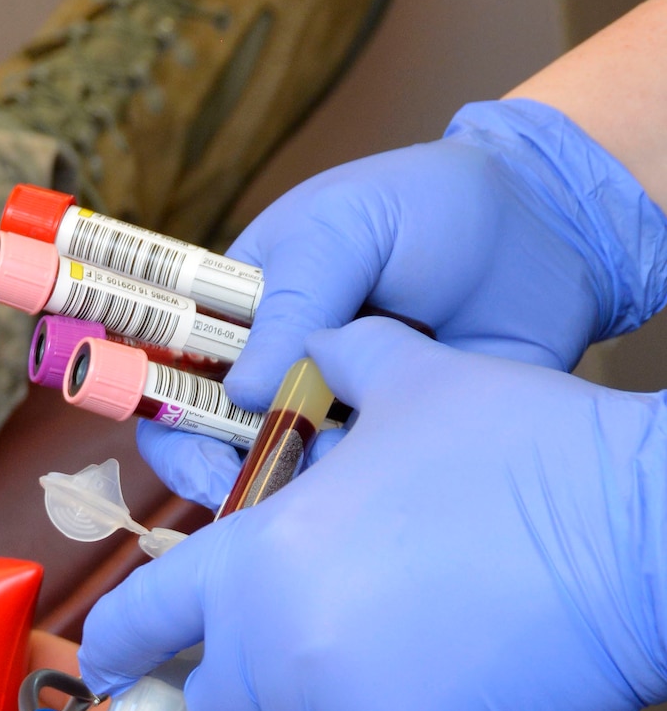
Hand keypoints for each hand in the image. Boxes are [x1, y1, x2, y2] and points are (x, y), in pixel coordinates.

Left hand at [79, 318, 666, 710]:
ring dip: (314, 708)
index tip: (106, 663)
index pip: (142, 622)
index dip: (116, 644)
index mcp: (257, 563)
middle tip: (301, 630)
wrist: (639, 541)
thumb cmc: (525, 451)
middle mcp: (280, 658)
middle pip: (220, 700)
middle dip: (245, 670)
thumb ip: (335, 368)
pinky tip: (440, 682)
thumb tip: (312, 352)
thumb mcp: (413, 383)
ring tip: (382, 649)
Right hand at [136, 98, 666, 509]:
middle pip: (209, 444)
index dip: (161, 414)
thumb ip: (293, 298)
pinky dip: (352, 504)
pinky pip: (350, 499)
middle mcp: (276, 370)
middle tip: (247, 492)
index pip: (167, 371)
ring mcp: (332, 418)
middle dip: (217, 474)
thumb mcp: (346, 225)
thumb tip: (240, 394)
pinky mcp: (389, 455)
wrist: (549, 237)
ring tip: (333, 469)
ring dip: (288, 490)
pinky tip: (381, 483)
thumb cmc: (433, 205)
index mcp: (244, 310)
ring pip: (277, 482)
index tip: (192, 446)